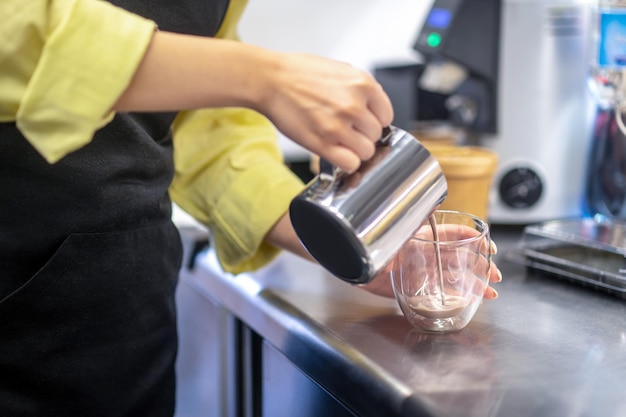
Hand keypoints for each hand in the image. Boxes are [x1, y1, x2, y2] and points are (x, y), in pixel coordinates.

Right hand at [260, 52, 393, 172]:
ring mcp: (339, 126)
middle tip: (346, 131)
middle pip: (376, 135)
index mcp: (363, 84)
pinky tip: (335, 153)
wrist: (270, 80)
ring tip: (339, 142)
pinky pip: (350, 163)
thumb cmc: (299, 73)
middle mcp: (354, 105)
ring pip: (366, 152)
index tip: (364, 124)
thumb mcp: (340, 70)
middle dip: (362, 135)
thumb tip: (374, 108)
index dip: (374, 121)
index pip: (386, 115)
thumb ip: (360, 89)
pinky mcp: (323, 144)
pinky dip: (345, 163)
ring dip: (354, 151)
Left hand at [359, 227, 501, 299]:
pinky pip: (441, 295)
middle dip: (481, 266)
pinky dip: (457, 299)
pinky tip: (471, 303)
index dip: (474, 238)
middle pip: (462, 259)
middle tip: (495, 275)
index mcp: (425, 236)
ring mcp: (423, 272)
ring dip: (475, 285)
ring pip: (456, 279)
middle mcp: (428, 254)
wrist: (353, 262)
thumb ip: (414, 218)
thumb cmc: (371, 241)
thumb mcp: (395, 229)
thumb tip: (432, 202)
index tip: (489, 246)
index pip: (456, 234)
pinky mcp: (416, 289)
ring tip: (491, 294)